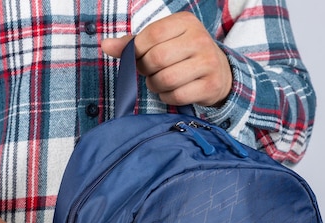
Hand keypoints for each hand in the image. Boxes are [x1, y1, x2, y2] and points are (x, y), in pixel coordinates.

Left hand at [101, 12, 232, 107]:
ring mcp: (207, 63)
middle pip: (157, 59)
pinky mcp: (210, 85)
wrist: (219, 71)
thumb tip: (105, 46)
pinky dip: (167, 97)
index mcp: (185, 22)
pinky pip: (177, 96)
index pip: (151, 36)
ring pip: (166, 80)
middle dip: (146, 70)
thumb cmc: (182, 54)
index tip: (139, 58)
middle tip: (150, 72)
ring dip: (155, 86)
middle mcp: (199, 39)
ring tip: (160, 82)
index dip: (138, 51)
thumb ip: (134, 43)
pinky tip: (171, 91)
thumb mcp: (162, 41)